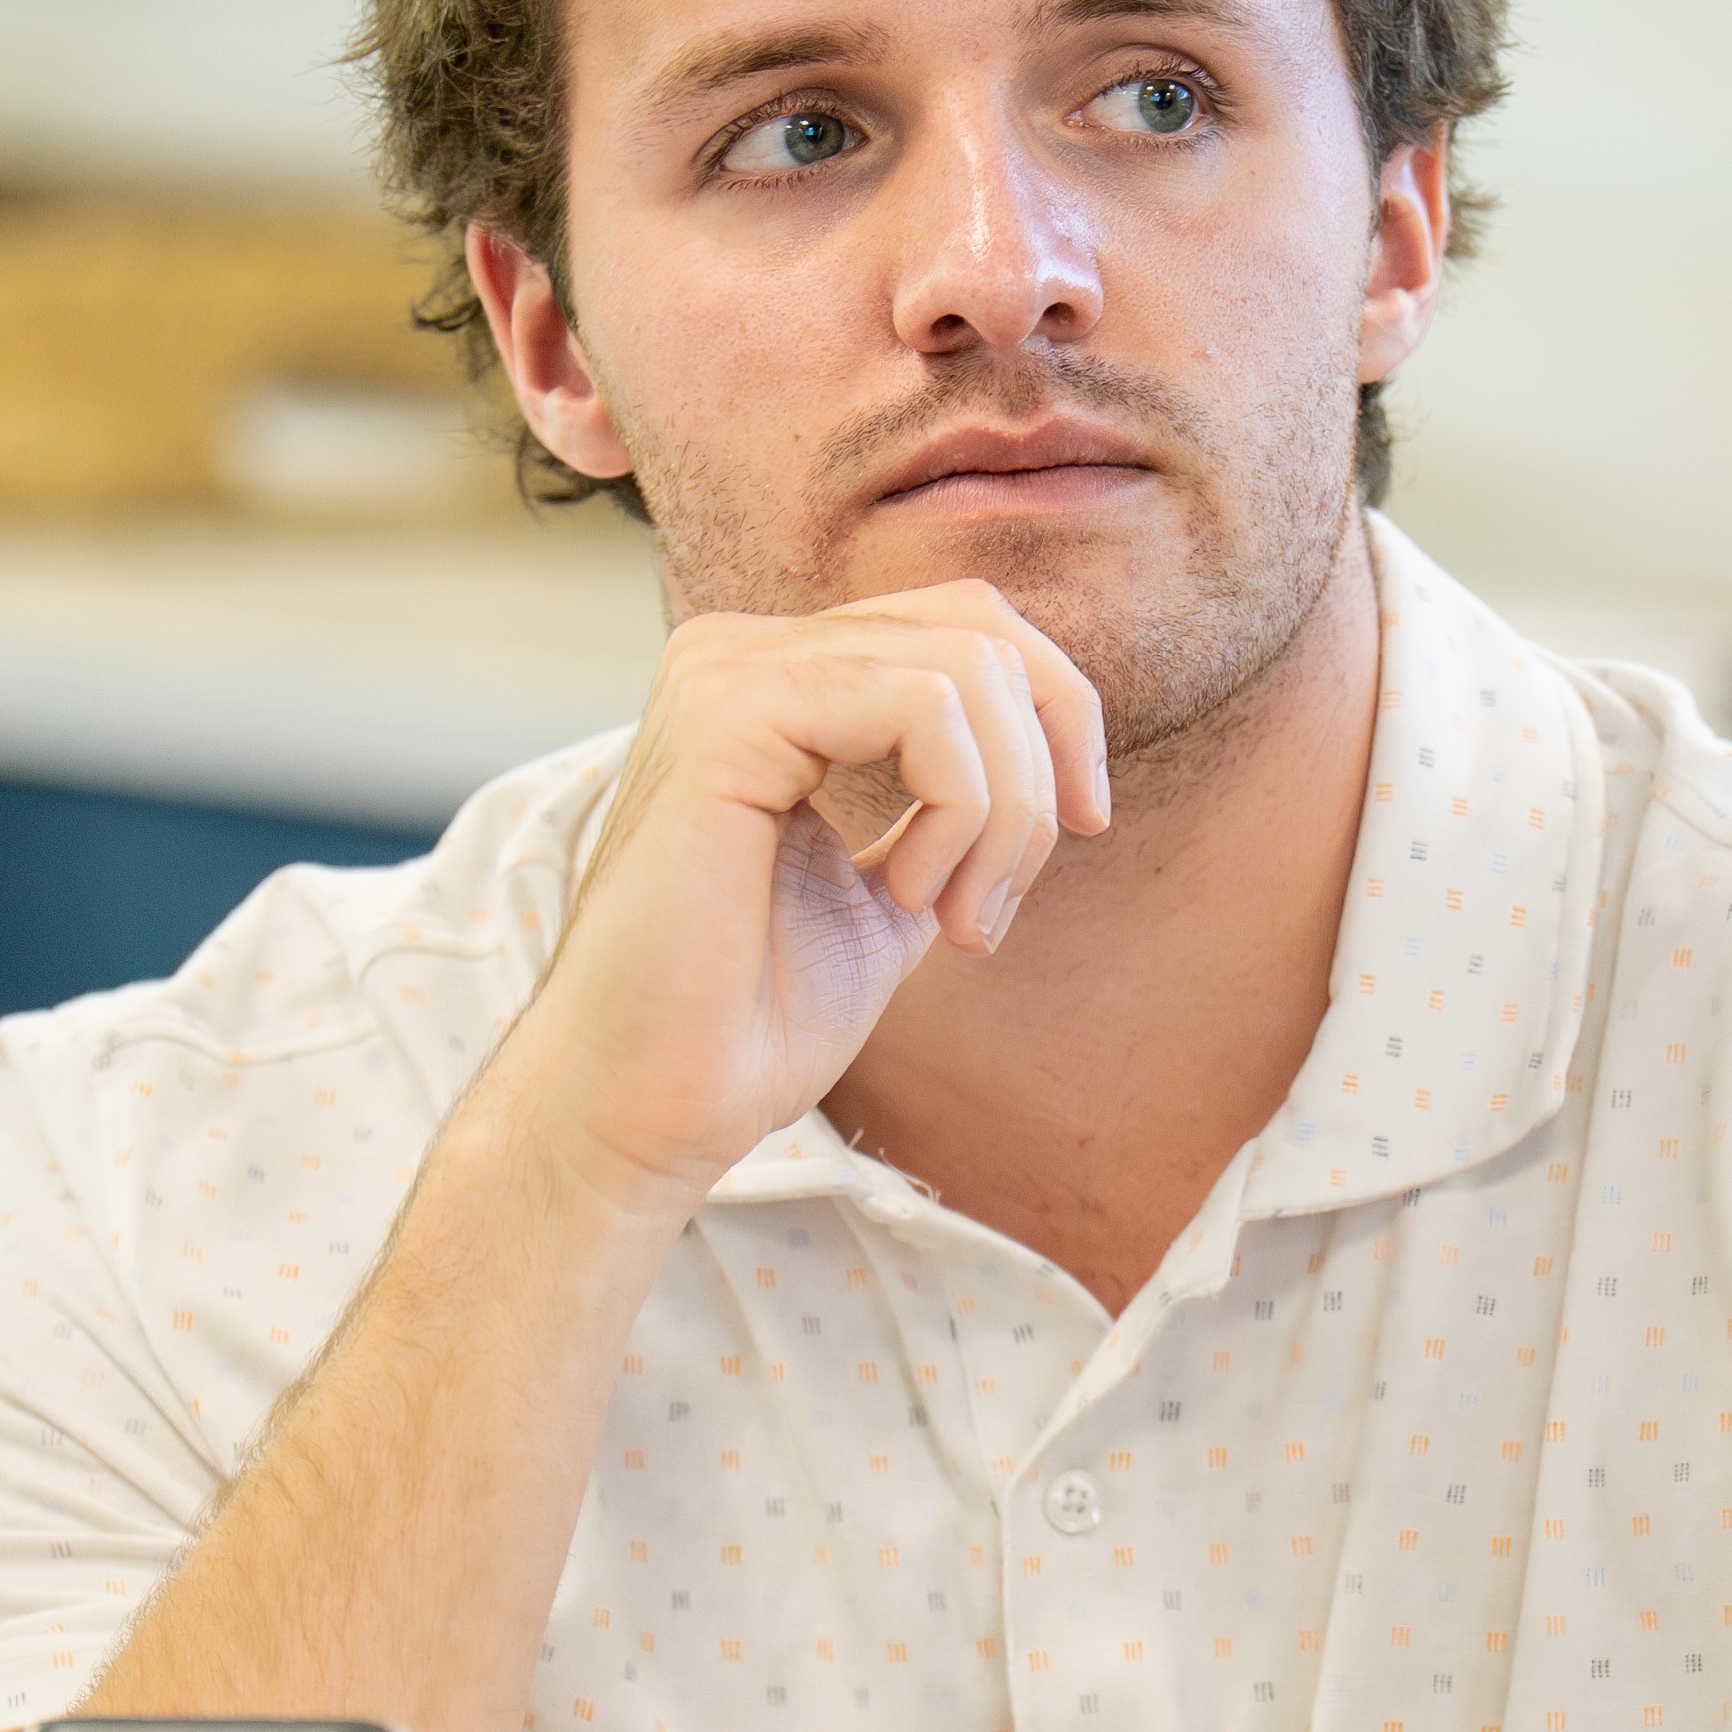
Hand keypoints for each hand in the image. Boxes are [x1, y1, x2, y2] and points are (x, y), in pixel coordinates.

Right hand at [502, 584, 1108, 1207]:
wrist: (648, 1106)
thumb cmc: (750, 1020)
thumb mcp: (890, 887)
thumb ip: (949, 804)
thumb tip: (1053, 753)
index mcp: (774, 682)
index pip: (965, 624)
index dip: (1057, 715)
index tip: (1083, 826)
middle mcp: (740, 652)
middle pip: (979, 626)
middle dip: (1043, 765)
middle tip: (1001, 898)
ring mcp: (726, 671)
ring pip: (967, 669)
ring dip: (1003, 812)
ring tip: (951, 916)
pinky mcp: (728, 713)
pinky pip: (923, 707)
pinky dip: (960, 811)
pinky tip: (907, 896)